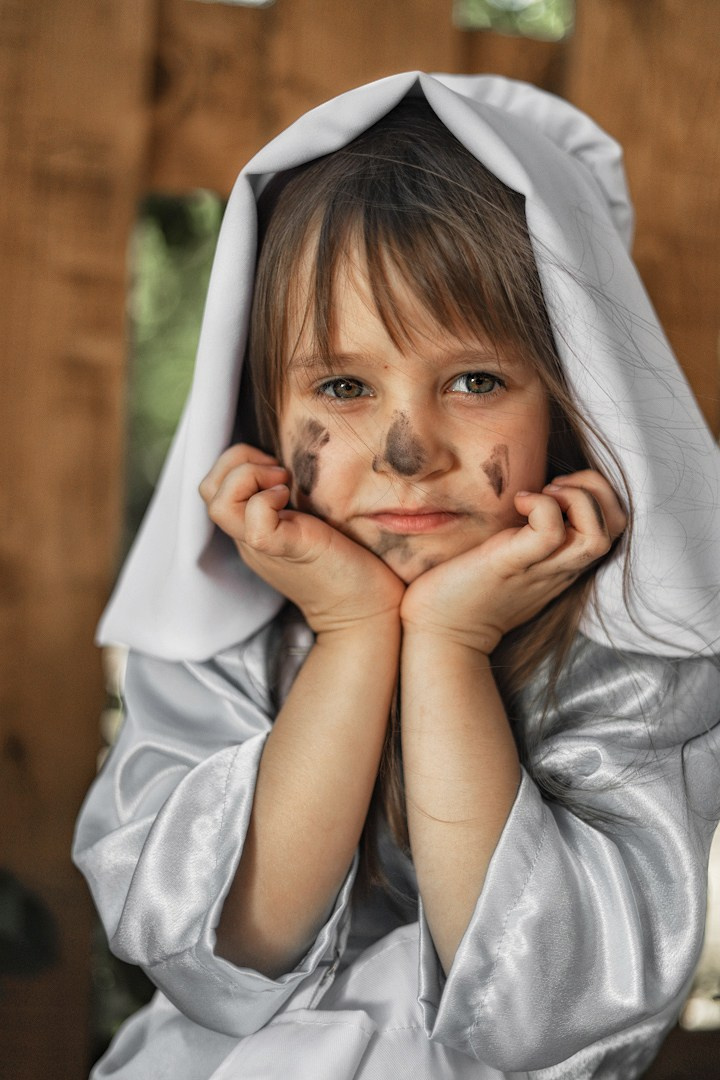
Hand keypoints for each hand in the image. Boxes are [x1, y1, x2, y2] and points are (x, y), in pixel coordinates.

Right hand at [199, 444, 404, 633]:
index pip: (213, 485)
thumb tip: (289, 462)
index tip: (276, 466)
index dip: (236, 462)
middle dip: (237, 462)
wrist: (363, 612)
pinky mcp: (288, 550)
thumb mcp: (307, 523)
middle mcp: (248, 539)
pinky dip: (268, 501)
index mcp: (249, 530)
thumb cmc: (344, 563)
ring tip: (283, 486)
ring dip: (249, 478)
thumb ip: (290, 501)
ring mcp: (263, 547)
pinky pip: (256, 525)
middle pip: (207, 489)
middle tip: (278, 472)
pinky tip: (292, 503)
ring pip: (218, 504)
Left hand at [400, 470, 626, 653]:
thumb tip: (523, 498)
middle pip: (617, 525)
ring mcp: (541, 569)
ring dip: (577, 498)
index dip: (598, 495)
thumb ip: (526, 537)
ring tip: (542, 494)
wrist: (442, 634)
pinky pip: (551, 532)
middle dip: (596, 489)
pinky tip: (518, 502)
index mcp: (563, 564)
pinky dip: (541, 506)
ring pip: (598, 534)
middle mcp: (561, 567)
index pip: (614, 525)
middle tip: (554, 487)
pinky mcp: (513, 564)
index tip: (556, 489)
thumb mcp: (511, 560)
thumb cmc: (466, 591)